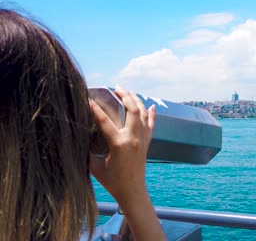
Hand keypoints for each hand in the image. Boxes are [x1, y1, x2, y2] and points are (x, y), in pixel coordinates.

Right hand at [89, 87, 154, 202]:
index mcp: (119, 143)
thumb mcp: (94, 166)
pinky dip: (151, 114)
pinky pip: (151, 125)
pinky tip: (151, 106)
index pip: (104, 120)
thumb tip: (79, 136)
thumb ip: (88, 150)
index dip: (94, 108)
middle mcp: (133, 138)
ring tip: (128, 92)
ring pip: (143, 114)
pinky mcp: (147, 143)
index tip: (88, 98)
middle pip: (132, 109)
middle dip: (125, 96)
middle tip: (116, 89)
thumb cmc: (112, 181)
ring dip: (136, 100)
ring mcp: (142, 140)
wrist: (132, 191)